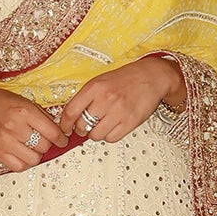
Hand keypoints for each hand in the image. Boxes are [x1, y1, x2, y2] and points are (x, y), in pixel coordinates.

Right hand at [0, 79, 62, 170]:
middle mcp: (15, 127)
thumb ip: (40, 116)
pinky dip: (24, 163)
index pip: (52, 132)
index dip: (61, 139)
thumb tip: (57, 131)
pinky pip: (19, 166)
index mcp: (24, 112)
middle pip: (44, 146)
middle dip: (47, 144)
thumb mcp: (23, 101)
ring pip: (33, 159)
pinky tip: (22, 154)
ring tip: (32, 148)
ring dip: (36, 155)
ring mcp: (5, 141)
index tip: (62, 140)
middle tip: (43, 140)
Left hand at [56, 56, 184, 143]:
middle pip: (82, 125)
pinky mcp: (130, 122)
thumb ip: (86, 97)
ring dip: (96, 133)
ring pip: (96, 135)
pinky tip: (112, 126)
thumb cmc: (126, 79)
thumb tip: (71, 116)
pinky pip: (111, 138)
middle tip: (85, 126)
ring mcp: (118, 112)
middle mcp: (105, 99)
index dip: (64, 124)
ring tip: (101, 125)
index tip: (65, 129)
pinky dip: (109, 136)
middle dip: (81, 129)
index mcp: (94, 87)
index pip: (71, 111)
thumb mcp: (101, 81)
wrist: (152, 77)